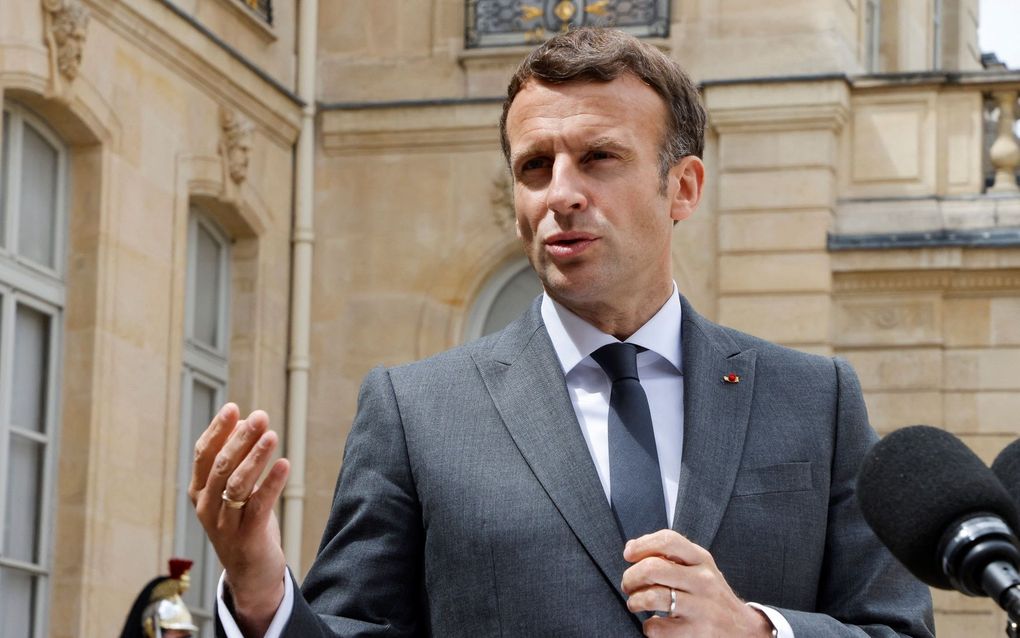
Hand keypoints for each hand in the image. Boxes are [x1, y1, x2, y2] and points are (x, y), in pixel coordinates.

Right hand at [189, 403, 289, 635]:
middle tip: (261, 417)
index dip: (218, 430)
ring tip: (272, 436)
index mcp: (199, 491)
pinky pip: (258, 506)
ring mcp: (224, 524)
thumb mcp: (235, 490)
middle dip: (241, 439)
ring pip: (238, 485)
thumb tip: (245, 420)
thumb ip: (235, 458)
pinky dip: (271, 483)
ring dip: (256, 458)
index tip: (233, 408)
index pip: (203, 454)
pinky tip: (284, 465)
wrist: (251, 574)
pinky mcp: (247, 538)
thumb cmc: (243, 524)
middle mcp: (206, 507)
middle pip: (221, 466)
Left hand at [621, 529, 773, 636]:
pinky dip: (648, 626)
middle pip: (653, 568)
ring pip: (651, 597)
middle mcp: (703, 580)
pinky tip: (654, 623)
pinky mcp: (696, 633)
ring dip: (634, 601)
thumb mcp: (699, 568)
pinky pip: (657, 627)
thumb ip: (670, 555)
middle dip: (631, 577)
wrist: (742, 629)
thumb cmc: (711, 595)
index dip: (642, 545)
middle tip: (628, 585)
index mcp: (702, 559)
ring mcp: (701, 607)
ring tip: (635, 603)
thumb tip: (632, 547)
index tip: (628, 555)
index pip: (668, 540)